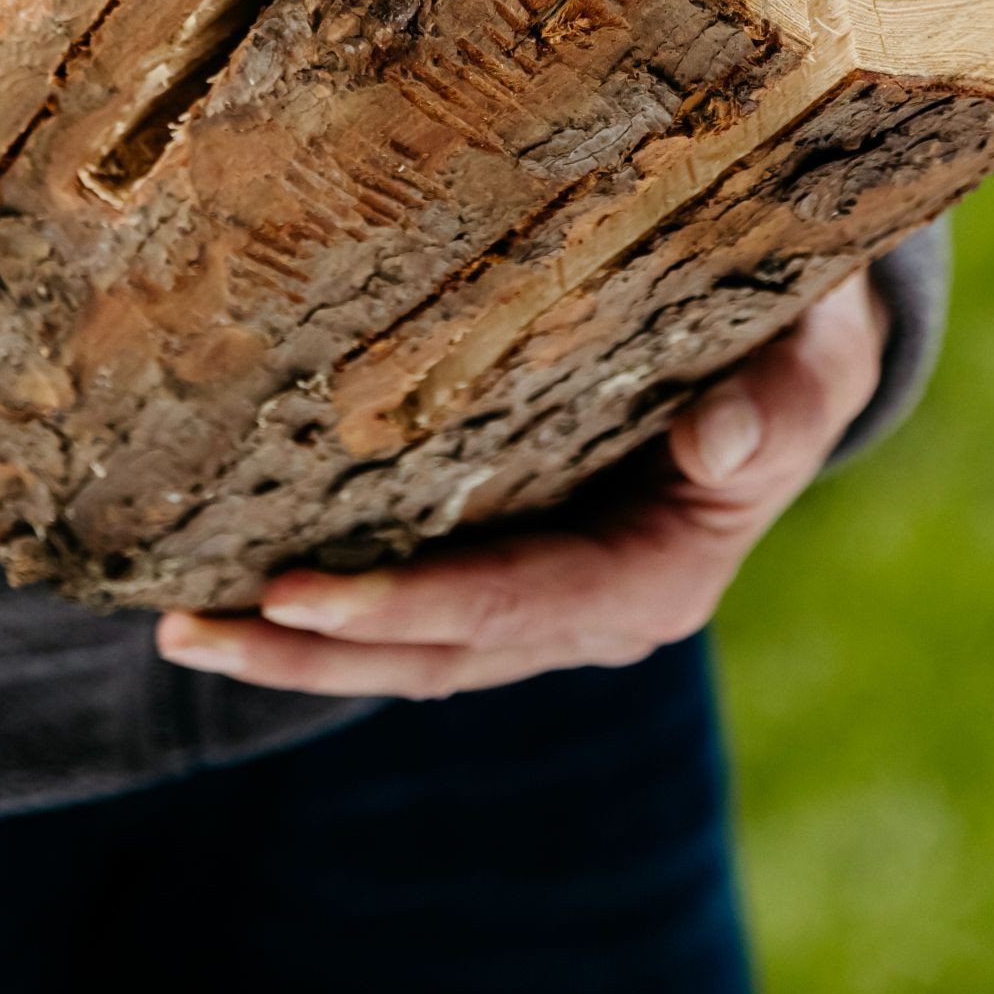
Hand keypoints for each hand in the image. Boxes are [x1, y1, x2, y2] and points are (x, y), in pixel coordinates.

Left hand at [157, 267, 887, 699]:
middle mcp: (591, 612)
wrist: (802, 342)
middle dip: (307, 647)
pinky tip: (238, 572)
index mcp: (653, 582)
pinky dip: (329, 602)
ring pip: (406, 649)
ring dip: (294, 644)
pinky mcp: (516, 561)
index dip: (397, 607)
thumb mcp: (816, 358)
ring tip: (177, 624)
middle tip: (185, 626)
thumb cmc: (805, 338)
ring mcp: (548, 598)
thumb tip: (719, 445)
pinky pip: (412, 602)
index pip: (504, 610)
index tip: (290, 590)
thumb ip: (780, 401)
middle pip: (429, 656)